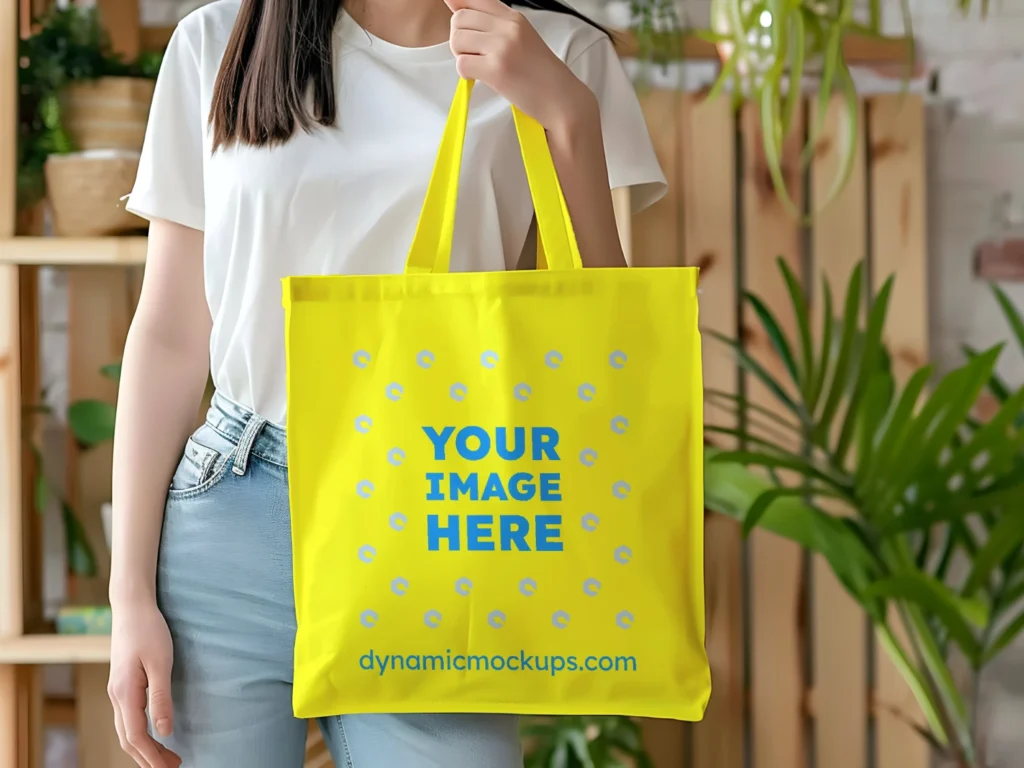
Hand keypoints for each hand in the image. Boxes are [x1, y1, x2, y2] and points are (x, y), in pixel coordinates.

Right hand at [108, 598, 180, 767]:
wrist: (131, 607)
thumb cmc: (149, 630)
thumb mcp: (160, 663)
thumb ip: (162, 698)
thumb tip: (166, 732)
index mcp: (125, 693)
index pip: (137, 736)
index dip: (152, 756)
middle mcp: (117, 696)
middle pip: (128, 738)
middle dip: (148, 758)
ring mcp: (117, 690)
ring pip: (126, 730)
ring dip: (143, 748)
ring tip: (165, 757)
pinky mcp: (121, 684)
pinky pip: (127, 719)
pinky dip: (139, 734)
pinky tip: (152, 735)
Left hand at [445, 0, 597, 131]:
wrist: (560, 98)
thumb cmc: (540, 73)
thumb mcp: (521, 37)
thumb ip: (492, 23)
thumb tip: (453, 3)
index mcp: (513, 17)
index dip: (458, 7)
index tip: (462, 24)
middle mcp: (508, 27)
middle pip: (459, 19)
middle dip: (459, 39)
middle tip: (474, 55)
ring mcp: (502, 47)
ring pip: (457, 40)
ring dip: (461, 56)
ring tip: (479, 66)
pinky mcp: (496, 70)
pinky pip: (462, 64)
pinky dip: (466, 74)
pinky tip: (482, 77)